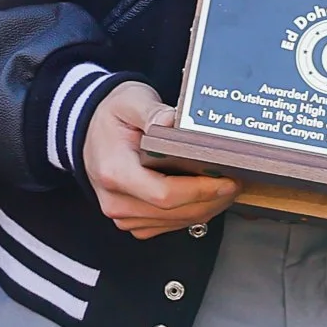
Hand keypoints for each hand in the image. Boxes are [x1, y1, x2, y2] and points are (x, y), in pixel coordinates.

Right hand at [81, 81, 238, 237]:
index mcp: (115, 172)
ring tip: (227, 188)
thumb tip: (173, 122)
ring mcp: (122, 214)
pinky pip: (167, 225)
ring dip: (205, 209)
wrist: (89, 128)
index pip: (164, 194)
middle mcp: (116, 201)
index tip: (227, 180)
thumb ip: (152, 111)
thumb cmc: (112, 114)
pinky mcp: (131, 220)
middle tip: (237, 182)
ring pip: (174, 223)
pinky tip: (207, 197)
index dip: (200, 191)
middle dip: (211, 200)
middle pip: (174, 212)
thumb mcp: (131, 101)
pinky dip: (191, 214)